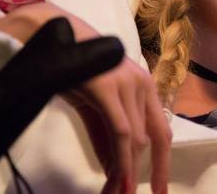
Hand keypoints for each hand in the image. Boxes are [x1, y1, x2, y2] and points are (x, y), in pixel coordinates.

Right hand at [67, 57, 171, 193]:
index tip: (160, 188)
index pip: (162, 130)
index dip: (163, 162)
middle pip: (154, 138)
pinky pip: (121, 133)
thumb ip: (106, 135)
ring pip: (137, 140)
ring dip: (127, 173)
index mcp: (144, 87)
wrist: (53, 37)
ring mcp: (128, 86)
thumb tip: (115, 169)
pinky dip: (122, 160)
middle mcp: (142, 85)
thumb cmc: (74, 69)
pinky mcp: (109, 89)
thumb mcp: (95, 106)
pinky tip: (118, 179)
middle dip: (148, 172)